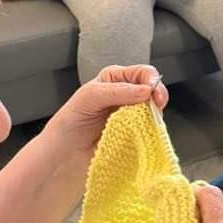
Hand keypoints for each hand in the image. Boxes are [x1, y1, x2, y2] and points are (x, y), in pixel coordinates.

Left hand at [42, 64, 168, 157]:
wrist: (64, 150)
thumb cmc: (71, 121)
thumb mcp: (90, 97)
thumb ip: (117, 91)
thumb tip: (145, 91)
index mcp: (115, 79)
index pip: (142, 72)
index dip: (152, 80)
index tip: (152, 93)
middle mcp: (126, 94)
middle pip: (153, 89)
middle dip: (158, 96)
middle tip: (156, 106)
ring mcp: (131, 114)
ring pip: (154, 110)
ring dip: (155, 115)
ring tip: (148, 121)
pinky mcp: (134, 133)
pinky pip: (150, 129)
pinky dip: (151, 130)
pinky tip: (145, 132)